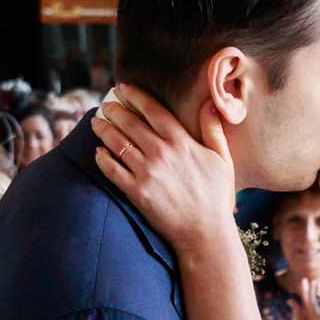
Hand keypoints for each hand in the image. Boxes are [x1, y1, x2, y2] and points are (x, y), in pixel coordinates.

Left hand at [93, 84, 238, 253]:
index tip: (123, 87)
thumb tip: (211, 102)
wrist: (205, 232)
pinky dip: (102, 159)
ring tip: (96, 123)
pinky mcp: (136, 192)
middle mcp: (161, 153)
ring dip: (104, 130)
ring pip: (117, 144)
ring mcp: (147, 173)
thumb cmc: (217, 196)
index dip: (135, 96)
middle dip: (114, 110)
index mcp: (181, 142)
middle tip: (105, 105)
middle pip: (130, 123)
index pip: (153, 110)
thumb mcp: (222, 159)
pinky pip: (112, 170)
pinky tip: (98, 152)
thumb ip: (213, 129)